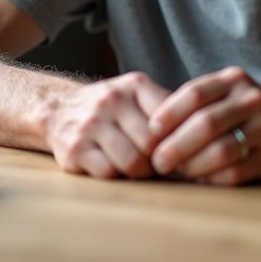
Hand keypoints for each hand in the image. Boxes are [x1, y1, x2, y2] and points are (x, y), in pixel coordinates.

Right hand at [44, 71, 169, 179]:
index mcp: (134, 85)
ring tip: (140, 168)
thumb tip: (202, 137)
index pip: (171, 117)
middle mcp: (111, 100)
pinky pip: (109, 173)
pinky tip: (115, 167)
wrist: (58, 108)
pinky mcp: (74, 149)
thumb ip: (166, 109)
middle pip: (153, 144)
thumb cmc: (111, 108)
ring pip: (132, 162)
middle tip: (160, 164)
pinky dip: (117, 176)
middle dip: (160, 160)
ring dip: (141, 172)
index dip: (179, 138)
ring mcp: (90, 124)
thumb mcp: (137, 94)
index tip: (180, 148)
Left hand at [148, 67, 260, 185]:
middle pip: (205, 123)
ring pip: (220, 150)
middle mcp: (252, 100)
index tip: (150, 132)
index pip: (194, 93)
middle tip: (157, 161)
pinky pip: (235, 172)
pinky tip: (200, 180)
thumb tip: (151, 131)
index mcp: (234, 80)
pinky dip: (212, 178)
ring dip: (192, 165)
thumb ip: (197, 104)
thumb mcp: (228, 94)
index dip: (168, 114)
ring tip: (176, 172)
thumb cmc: (249, 113)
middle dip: (175, 145)